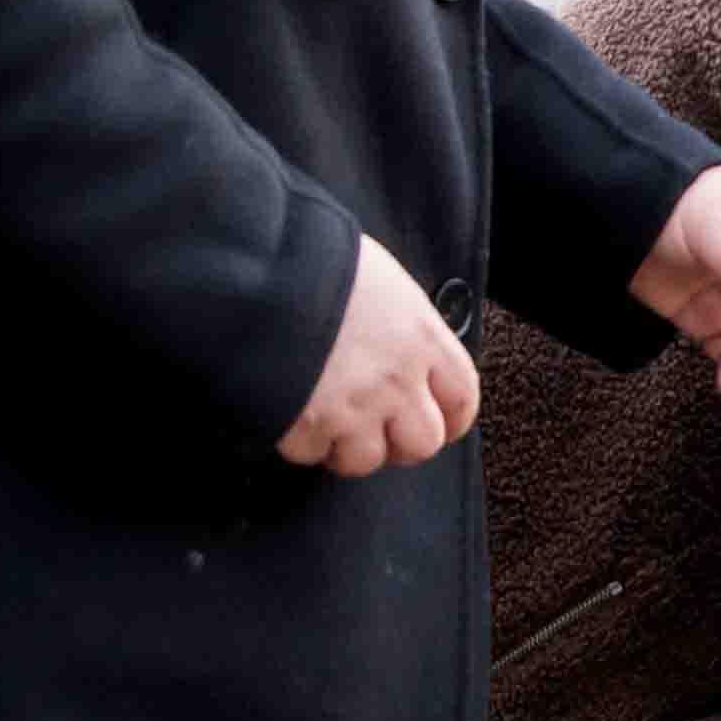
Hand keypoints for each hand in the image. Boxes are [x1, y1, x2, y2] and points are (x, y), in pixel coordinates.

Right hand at [277, 233, 479, 473]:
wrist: (258, 272)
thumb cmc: (316, 260)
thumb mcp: (379, 280)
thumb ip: (399, 322)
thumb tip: (402, 343)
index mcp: (422, 338)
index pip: (462, 397)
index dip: (453, 418)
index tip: (442, 424)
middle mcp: (397, 380)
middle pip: (422, 442)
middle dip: (400, 444)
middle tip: (377, 431)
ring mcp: (355, 407)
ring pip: (366, 460)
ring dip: (346, 448)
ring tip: (329, 423)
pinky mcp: (309, 424)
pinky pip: (312, 453)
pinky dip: (301, 441)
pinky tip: (293, 413)